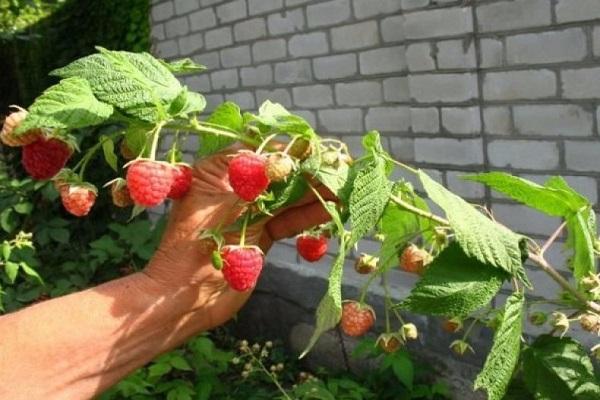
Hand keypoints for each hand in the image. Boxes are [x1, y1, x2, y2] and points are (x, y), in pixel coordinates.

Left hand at [143, 148, 333, 328]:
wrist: (184, 301)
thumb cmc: (195, 249)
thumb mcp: (231, 209)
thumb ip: (266, 186)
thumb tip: (295, 158)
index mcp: (218, 171)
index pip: (261, 151)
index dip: (292, 151)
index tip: (321, 152)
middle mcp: (235, 187)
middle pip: (279, 174)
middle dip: (310, 173)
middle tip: (343, 171)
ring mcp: (249, 212)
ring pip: (287, 197)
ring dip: (315, 194)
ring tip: (345, 190)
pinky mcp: (261, 234)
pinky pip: (289, 219)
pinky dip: (309, 215)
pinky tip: (332, 210)